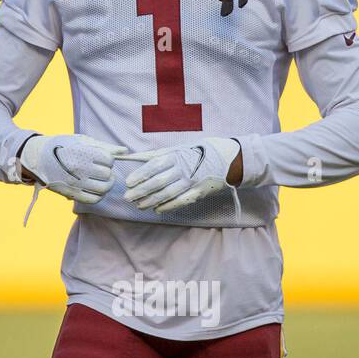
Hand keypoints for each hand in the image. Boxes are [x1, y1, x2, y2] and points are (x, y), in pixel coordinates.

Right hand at [19, 134, 127, 203]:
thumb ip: (104, 146)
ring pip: (103, 188)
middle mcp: (81, 168)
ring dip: (105, 184)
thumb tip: (125, 151)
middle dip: (107, 172)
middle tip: (101, 169)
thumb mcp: (82, 140)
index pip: (109, 160)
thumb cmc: (62, 146)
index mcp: (83, 153)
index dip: (108, 159)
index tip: (102, 158)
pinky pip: (94, 200)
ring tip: (101, 179)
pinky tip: (96, 189)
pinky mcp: (72, 194)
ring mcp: (76, 183)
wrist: (37, 158)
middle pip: (107, 175)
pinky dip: (99, 196)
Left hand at [121, 137, 240, 213]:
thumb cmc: (201, 151)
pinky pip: (181, 201)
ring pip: (167, 193)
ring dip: (151, 200)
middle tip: (128, 197)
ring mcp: (192, 181)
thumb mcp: (180, 147)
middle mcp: (183, 168)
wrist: (230, 158)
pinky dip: (169, 206)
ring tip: (139, 205)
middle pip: (158, 181)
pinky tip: (158, 210)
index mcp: (177, 155)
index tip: (128, 182)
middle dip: (141, 191)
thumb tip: (134, 156)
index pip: (154, 165)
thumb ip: (157, 154)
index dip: (140, 175)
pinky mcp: (199, 192)